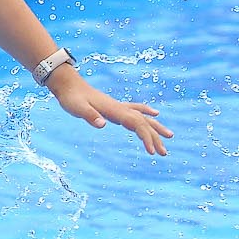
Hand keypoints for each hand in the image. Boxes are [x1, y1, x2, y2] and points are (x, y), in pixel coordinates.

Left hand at [50, 69, 171, 155]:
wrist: (69, 85)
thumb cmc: (72, 98)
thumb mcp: (77, 108)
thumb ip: (89, 116)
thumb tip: (102, 124)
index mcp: (114, 109)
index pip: (136, 124)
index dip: (145, 137)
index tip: (151, 151)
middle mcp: (120, 107)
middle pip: (143, 122)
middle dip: (155, 137)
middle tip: (164, 153)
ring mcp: (118, 107)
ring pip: (142, 117)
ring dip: (155, 128)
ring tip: (170, 137)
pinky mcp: (115, 108)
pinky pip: (136, 111)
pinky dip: (146, 114)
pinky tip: (154, 115)